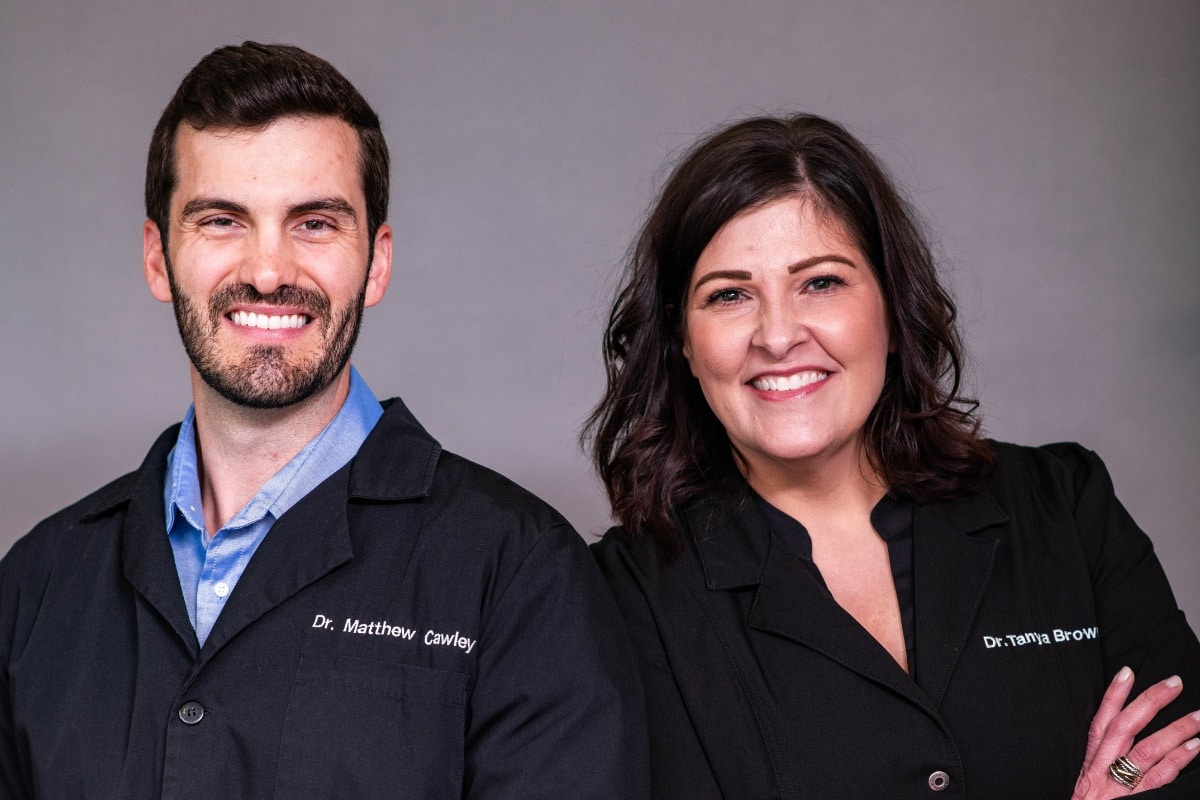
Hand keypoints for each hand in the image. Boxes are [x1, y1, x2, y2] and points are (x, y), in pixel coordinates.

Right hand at [1072, 667, 1199, 797]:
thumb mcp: (1084, 786)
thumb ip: (1098, 765)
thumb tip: (1114, 740)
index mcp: (1089, 764)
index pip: (1101, 722)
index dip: (1113, 695)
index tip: (1128, 671)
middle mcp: (1103, 771)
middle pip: (1125, 728)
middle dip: (1150, 702)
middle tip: (1174, 683)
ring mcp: (1121, 788)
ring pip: (1147, 750)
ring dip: (1175, 729)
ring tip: (1198, 715)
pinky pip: (1160, 778)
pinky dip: (1178, 760)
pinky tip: (1194, 746)